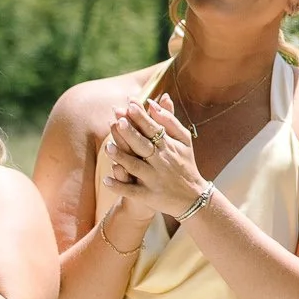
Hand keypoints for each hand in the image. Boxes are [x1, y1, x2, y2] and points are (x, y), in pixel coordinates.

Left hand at [104, 97, 203, 212]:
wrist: (192, 197)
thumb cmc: (185, 163)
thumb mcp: (184, 140)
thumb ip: (170, 120)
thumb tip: (155, 101)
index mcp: (168, 146)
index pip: (153, 128)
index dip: (142, 116)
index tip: (130, 103)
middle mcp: (161, 162)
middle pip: (143, 146)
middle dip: (131, 134)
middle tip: (118, 121)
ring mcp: (154, 179)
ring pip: (135, 167)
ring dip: (121, 158)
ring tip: (108, 147)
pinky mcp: (148, 195)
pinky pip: (131, 191)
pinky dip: (119, 187)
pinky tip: (106, 180)